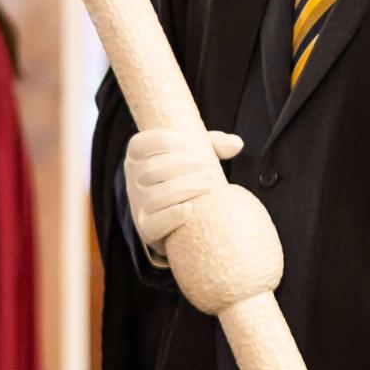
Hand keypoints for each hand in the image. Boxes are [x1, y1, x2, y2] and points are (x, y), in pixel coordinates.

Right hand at [124, 127, 242, 258]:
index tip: (192, 143)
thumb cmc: (183, 176)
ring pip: (154, 196)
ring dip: (185, 188)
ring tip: (210, 184)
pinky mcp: (147, 227)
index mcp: (137, 157)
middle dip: (183, 165)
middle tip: (210, 165)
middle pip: (151, 170)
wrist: (174, 216)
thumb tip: (236, 144)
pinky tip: (191, 208)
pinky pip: (154, 223)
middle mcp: (133, 180)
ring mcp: (138, 204)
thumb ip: (212, 145)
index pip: (141, 145)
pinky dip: (172, 216)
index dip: (165, 141)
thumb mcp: (191, 155)